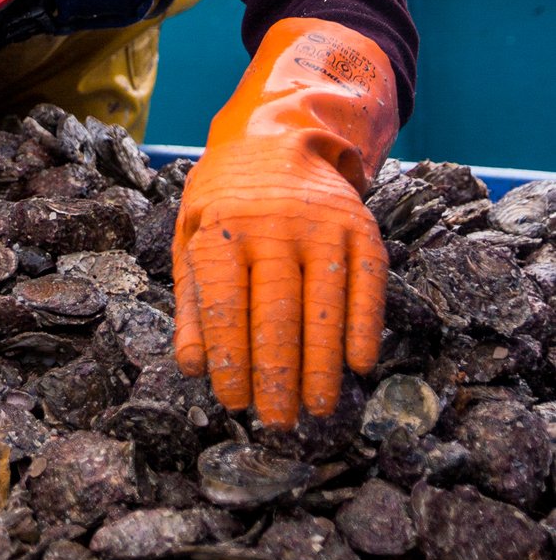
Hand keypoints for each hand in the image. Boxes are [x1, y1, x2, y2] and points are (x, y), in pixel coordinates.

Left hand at [170, 18, 396, 428]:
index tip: (235, 401)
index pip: (225, 303)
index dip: (231, 358)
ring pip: (324, 305)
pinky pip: (367, 283)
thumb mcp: (191, 237)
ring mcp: (321, 225)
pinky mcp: (360, 227)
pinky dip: (364, 326)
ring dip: (322, 364)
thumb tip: (193, 367)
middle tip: (278, 421)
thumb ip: (192, 303)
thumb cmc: (225, 201)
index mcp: (222, 229)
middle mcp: (272, 225)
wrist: (279, 138)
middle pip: (276, 312)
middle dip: (276, 375)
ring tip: (317, 409)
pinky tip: (359, 365)